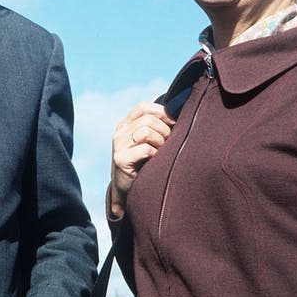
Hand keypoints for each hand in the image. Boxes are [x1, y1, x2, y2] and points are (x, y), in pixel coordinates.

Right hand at [111, 101, 174, 218]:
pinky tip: (155, 161)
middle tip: (168, 143)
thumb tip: (177, 110)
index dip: (161, 112)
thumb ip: (156, 126)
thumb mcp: (148, 141)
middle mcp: (119, 132)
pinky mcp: (120, 159)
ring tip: (161, 153)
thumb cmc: (144, 163)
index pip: (143, 107)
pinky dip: (155, 154)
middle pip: (148, 120)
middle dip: (164, 130)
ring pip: (146, 132)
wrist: (128, 190)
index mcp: (126, 124)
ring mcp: (118, 145)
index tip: (174, 122)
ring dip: (160, 142)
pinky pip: (145, 149)